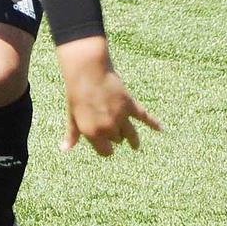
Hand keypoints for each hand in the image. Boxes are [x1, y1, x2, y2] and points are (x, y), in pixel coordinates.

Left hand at [57, 38, 161, 155]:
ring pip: (130, 135)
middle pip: (117, 140)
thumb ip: (72, 135)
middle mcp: (109, 128)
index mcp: (93, 133)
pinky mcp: (130, 105)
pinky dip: (154, 124)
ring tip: (135, 146)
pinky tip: (162, 130)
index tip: (106, 146)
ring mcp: (121, 117)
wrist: (88, 73)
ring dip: (133, 141)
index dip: (105, 149)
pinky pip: (145, 117)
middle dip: (113, 137)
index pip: (105, 152)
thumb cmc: (77, 95)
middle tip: (109, 130)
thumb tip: (65, 149)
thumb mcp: (72, 116)